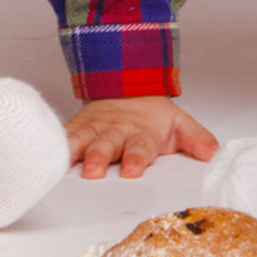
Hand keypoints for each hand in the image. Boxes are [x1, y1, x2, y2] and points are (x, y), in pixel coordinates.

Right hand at [65, 96, 218, 179]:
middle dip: (99, 157)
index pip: (140, 146)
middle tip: (93, 171)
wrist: (127, 85)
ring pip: (82, 139)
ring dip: (74, 151)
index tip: (132, 170)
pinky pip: (63, 134)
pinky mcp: (77, 127)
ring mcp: (95, 128)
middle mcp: (116, 131)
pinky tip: (43, 152)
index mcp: (142, 133)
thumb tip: (213, 153)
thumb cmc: (152, 115)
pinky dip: (54, 142)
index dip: (136, 158)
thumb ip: (196, 138)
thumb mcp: (179, 123)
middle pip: (107, 144)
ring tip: (66, 165)